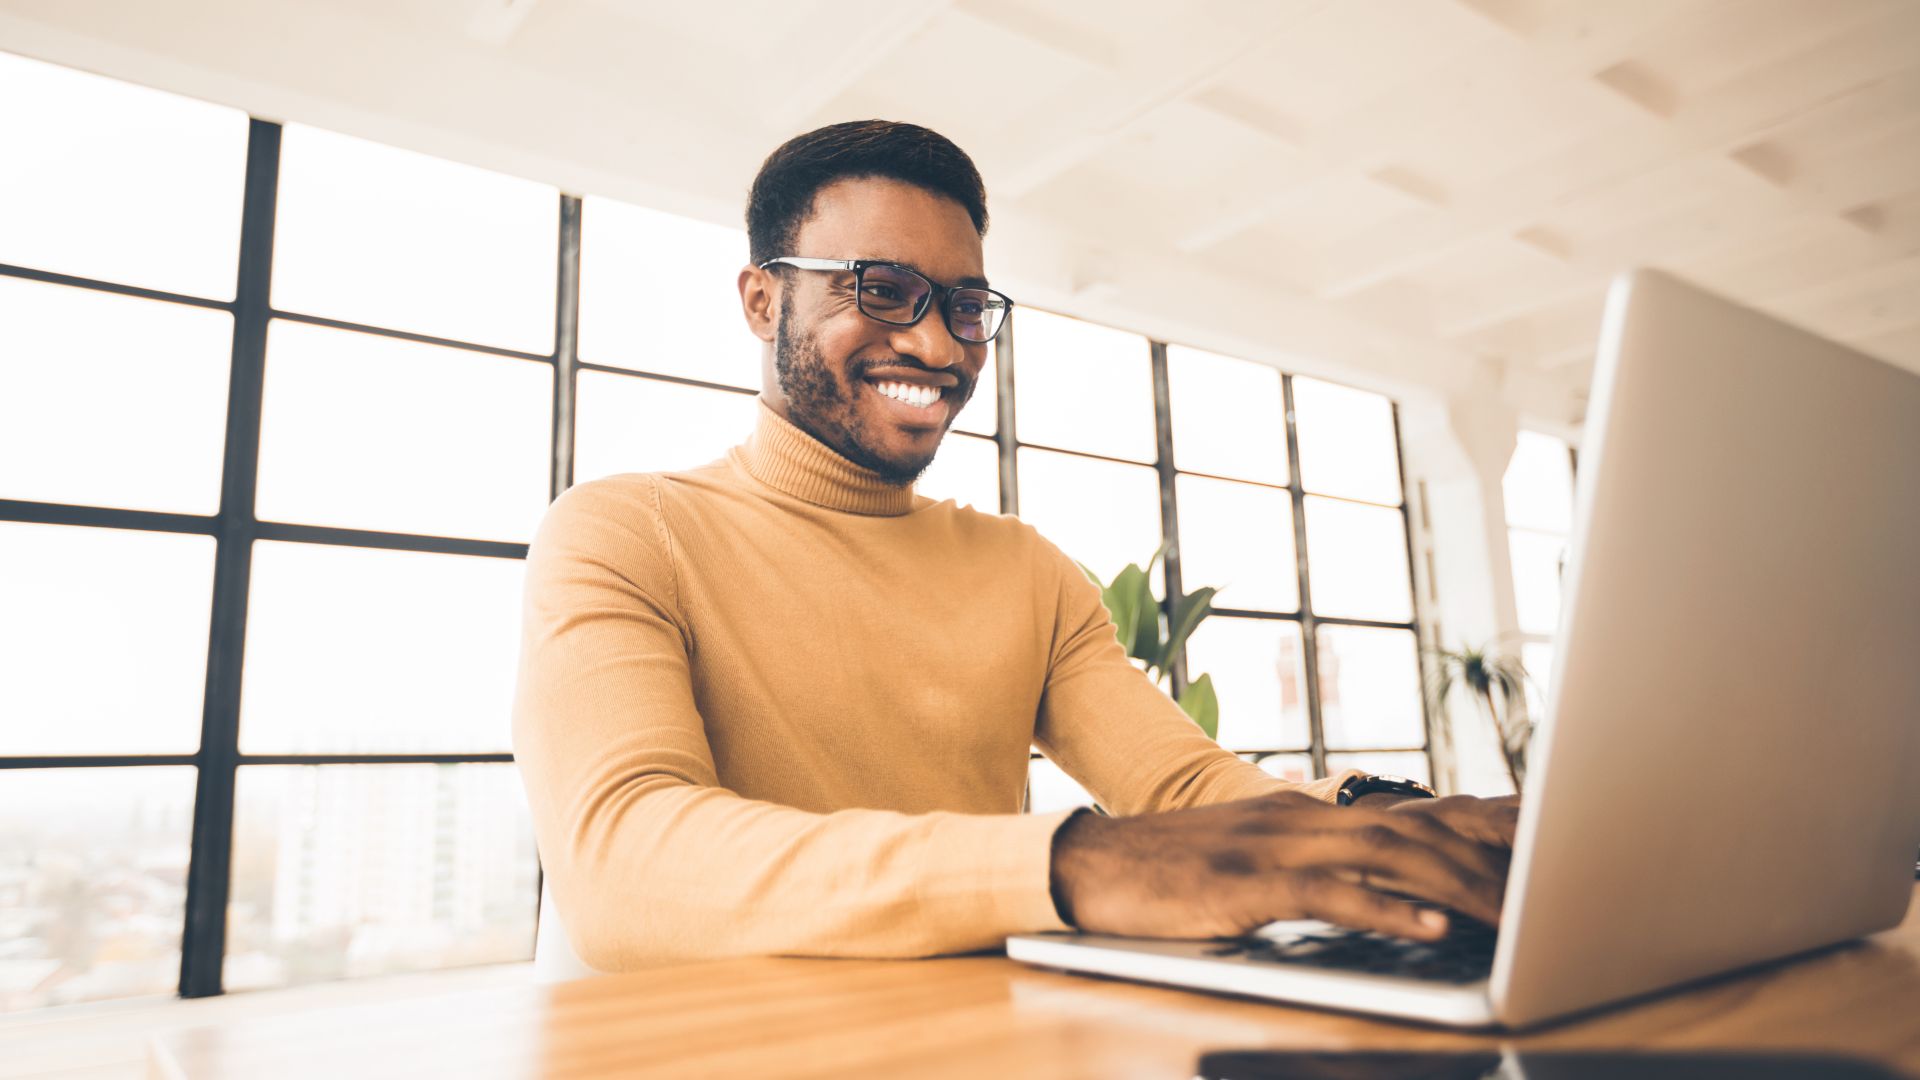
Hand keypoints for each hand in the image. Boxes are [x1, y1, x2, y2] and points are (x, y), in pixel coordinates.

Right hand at [1049, 791, 1516, 942]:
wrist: (1093, 863)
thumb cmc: (1175, 871)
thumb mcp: (1257, 856)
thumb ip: (1321, 863)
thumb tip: (1389, 887)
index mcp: (1309, 810)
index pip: (1413, 810)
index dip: (1484, 824)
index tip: (1548, 843)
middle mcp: (1302, 816)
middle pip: (1416, 829)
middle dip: (1490, 858)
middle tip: (1555, 884)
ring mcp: (1275, 845)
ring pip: (1387, 855)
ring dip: (1456, 883)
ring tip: (1513, 912)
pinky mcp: (1247, 883)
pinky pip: (1330, 894)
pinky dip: (1385, 910)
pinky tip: (1429, 928)